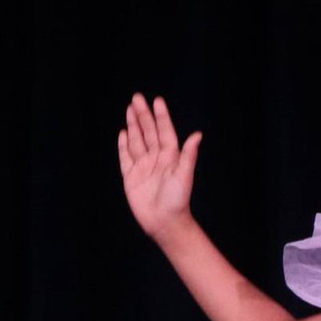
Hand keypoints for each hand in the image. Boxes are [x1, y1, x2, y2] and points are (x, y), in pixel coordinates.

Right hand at [117, 92, 202, 242]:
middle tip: (137, 97)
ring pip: (136, 141)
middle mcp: (156, 159)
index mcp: (170, 157)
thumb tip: (197, 135)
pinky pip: (126, 157)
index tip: (157, 101)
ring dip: (133, 125)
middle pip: (148, 132)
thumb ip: (188, 155)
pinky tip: (123, 133)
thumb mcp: (184, 176)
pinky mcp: (131, 177)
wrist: (164, 222)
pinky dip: (123, 145)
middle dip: (143, 115)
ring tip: (130, 109)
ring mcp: (143, 167)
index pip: (165, 132)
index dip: (161, 117)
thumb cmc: (177, 200)